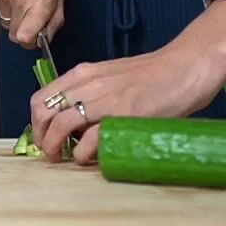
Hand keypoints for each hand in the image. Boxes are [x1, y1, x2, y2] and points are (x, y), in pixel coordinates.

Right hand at [0, 0, 63, 47]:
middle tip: (32, 18)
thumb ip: (55, 17)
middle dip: (24, 32)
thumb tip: (48, 37)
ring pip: (7, 21)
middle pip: (15, 35)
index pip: (26, 39)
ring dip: (15, 17)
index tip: (37, 38)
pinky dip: (7, 3)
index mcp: (40, 3)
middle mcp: (20, 1)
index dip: (32, 43)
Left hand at [30, 0, 225, 163]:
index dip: (37, 123)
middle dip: (42, 138)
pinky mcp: (123, 115)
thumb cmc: (155, 75)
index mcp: (83, 73)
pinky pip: (90, 139)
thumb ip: (93, 95)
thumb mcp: (113, 79)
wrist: (187, 65)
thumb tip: (77, 125)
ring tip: (66, 159)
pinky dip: (85, 154)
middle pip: (43, 112)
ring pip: (60, 125)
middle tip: (52, 154)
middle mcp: (87, 83)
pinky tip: (93, 159)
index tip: (45, 139)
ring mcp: (104, 98)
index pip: (41, 97)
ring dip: (57, 148)